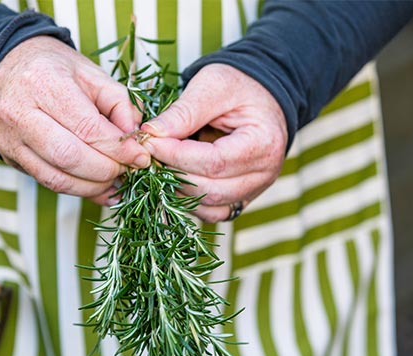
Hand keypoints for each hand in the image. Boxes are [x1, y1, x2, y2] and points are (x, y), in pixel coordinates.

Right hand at [0, 36, 149, 204]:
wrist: (4, 68)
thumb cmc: (53, 68)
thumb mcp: (91, 73)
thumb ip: (119, 103)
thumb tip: (135, 139)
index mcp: (43, 83)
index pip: (87, 128)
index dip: (119, 148)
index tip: (140, 156)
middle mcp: (20, 113)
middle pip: (70, 157)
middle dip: (107, 170)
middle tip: (128, 169)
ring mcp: (11, 139)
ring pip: (57, 178)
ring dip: (94, 186)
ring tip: (115, 180)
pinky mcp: (10, 158)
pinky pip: (48, 182)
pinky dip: (79, 190)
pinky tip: (99, 188)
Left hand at [141, 63, 287, 221]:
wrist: (259, 97)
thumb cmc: (238, 86)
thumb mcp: (212, 85)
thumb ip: (183, 111)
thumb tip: (150, 134)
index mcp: (263, 143)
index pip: (213, 162)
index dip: (175, 155)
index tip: (148, 141)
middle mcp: (264, 173)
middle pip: (211, 190)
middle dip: (173, 174)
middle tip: (148, 154)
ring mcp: (255, 190)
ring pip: (210, 206)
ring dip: (178, 190)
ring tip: (159, 165)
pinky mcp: (242, 198)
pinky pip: (213, 212)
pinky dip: (189, 202)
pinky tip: (173, 180)